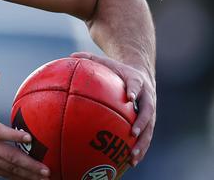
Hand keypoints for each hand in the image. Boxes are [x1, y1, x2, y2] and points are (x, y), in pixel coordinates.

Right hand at [0, 71, 49, 179]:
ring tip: (41, 177)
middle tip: (45, 169)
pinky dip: (15, 177)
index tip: (29, 138)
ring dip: (26, 173)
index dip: (14, 135)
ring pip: (8, 167)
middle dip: (29, 164)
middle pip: (9, 155)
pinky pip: (1, 172)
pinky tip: (26, 178)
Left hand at [71, 52, 155, 167]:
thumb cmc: (118, 70)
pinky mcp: (149, 122)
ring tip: (132, 158)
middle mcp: (146, 97)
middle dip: (142, 123)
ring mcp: (150, 111)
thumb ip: (89, 58)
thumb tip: (69, 56)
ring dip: (142, 144)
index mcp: (136, 81)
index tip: (130, 97)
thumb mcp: (106, 62)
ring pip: (149, 130)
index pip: (136, 85)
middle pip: (147, 112)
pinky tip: (130, 163)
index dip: (134, 90)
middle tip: (133, 134)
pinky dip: (140, 150)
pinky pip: (146, 138)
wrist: (141, 75)